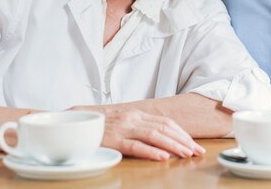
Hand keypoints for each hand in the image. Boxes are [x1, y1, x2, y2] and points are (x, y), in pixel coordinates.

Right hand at [74, 107, 204, 160]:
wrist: (73, 122)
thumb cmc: (99, 125)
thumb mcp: (122, 122)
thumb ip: (139, 126)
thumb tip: (161, 137)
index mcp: (136, 113)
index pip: (165, 122)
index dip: (182, 133)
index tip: (194, 144)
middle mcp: (132, 118)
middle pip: (164, 128)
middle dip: (183, 140)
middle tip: (197, 151)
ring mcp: (123, 128)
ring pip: (154, 135)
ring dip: (173, 145)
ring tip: (186, 154)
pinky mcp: (113, 140)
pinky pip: (135, 146)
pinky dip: (151, 151)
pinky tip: (163, 157)